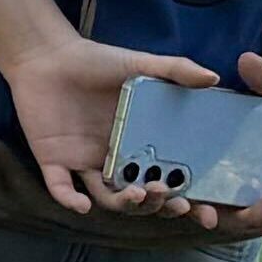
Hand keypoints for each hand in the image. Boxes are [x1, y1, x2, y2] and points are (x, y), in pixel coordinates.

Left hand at [2, 35, 261, 233]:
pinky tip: (83, 205)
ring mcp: (84, 162)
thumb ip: (175, 70)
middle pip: (138, 195)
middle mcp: (114, 158)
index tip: (197, 200)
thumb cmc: (96, 61)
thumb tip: (214, 78)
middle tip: (171, 198)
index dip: (180, 191)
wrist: (48, 56)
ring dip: (123, 203)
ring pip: (106, 198)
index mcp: (139, 142)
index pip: (164, 175)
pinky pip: (61, 190)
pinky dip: (72, 201)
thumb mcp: (139, 64)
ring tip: (139, 194)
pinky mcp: (53, 162)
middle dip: (156, 202)